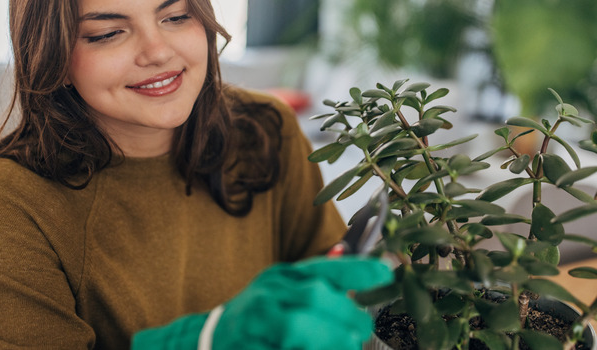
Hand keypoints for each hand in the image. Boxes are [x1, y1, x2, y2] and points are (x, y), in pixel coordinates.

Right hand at [212, 256, 391, 348]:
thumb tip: (356, 256)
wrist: (210, 338)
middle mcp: (267, 295)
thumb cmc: (260, 314)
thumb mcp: (285, 289)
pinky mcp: (247, 349)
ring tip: (348, 346)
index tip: (386, 273)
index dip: (356, 270)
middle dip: (345, 315)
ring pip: (296, 327)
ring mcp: (253, 323)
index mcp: (281, 277)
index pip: (322, 268)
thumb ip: (318, 279)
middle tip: (363, 329)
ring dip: (327, 339)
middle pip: (311, 298)